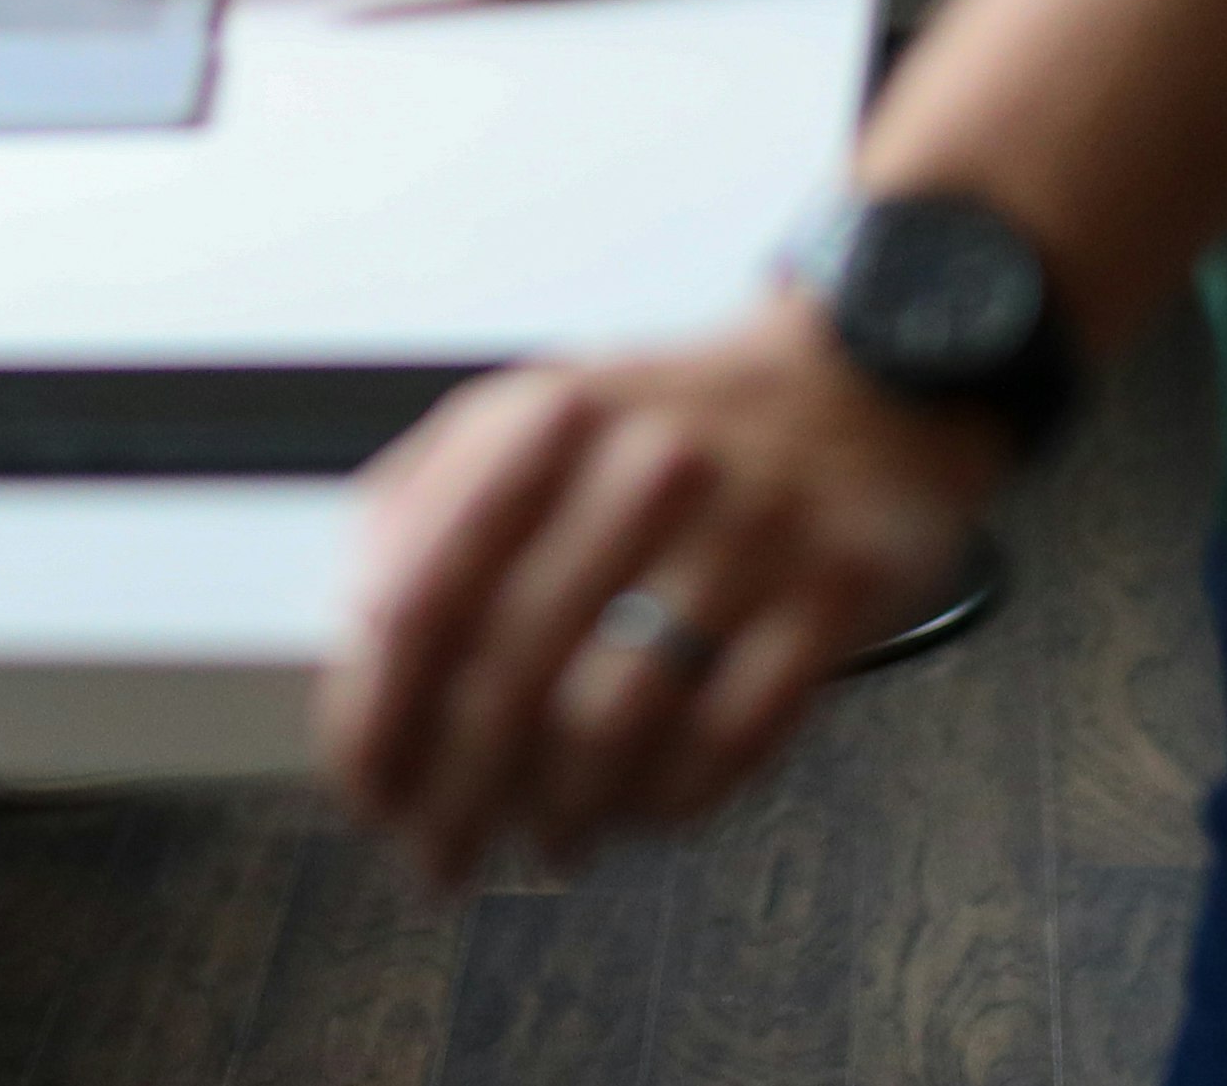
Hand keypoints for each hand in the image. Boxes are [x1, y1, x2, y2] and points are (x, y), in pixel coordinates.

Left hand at [325, 305, 998, 884]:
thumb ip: (431, 500)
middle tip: (439, 855)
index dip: (375, 716)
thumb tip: (354, 635)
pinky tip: (644, 811)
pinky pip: (729, 739)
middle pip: (508, 677)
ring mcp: (747, 533)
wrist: (872, 373)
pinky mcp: (834, 595)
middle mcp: (644, 468)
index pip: (420, 594)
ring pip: (614, 723)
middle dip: (454, 797)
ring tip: (547, 840)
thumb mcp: (540, 410)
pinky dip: (672, 801)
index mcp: (548, 419)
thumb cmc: (682, 418)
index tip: (365, 788)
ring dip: (561, 811)